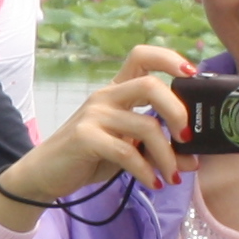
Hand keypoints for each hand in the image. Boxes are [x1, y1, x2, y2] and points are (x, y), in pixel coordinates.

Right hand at [0, 42, 193, 217]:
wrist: (45, 173)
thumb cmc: (89, 156)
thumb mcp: (127, 148)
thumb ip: (156, 148)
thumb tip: (193, 161)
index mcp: (116, 90)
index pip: (141, 56)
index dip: (169, 59)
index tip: (191, 74)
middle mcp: (105, 96)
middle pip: (150, 85)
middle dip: (177, 111)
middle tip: (186, 138)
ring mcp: (94, 115)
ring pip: (145, 126)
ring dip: (167, 155)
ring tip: (172, 176)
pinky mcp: (86, 137)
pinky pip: (128, 153)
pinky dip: (146, 171)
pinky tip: (153, 183)